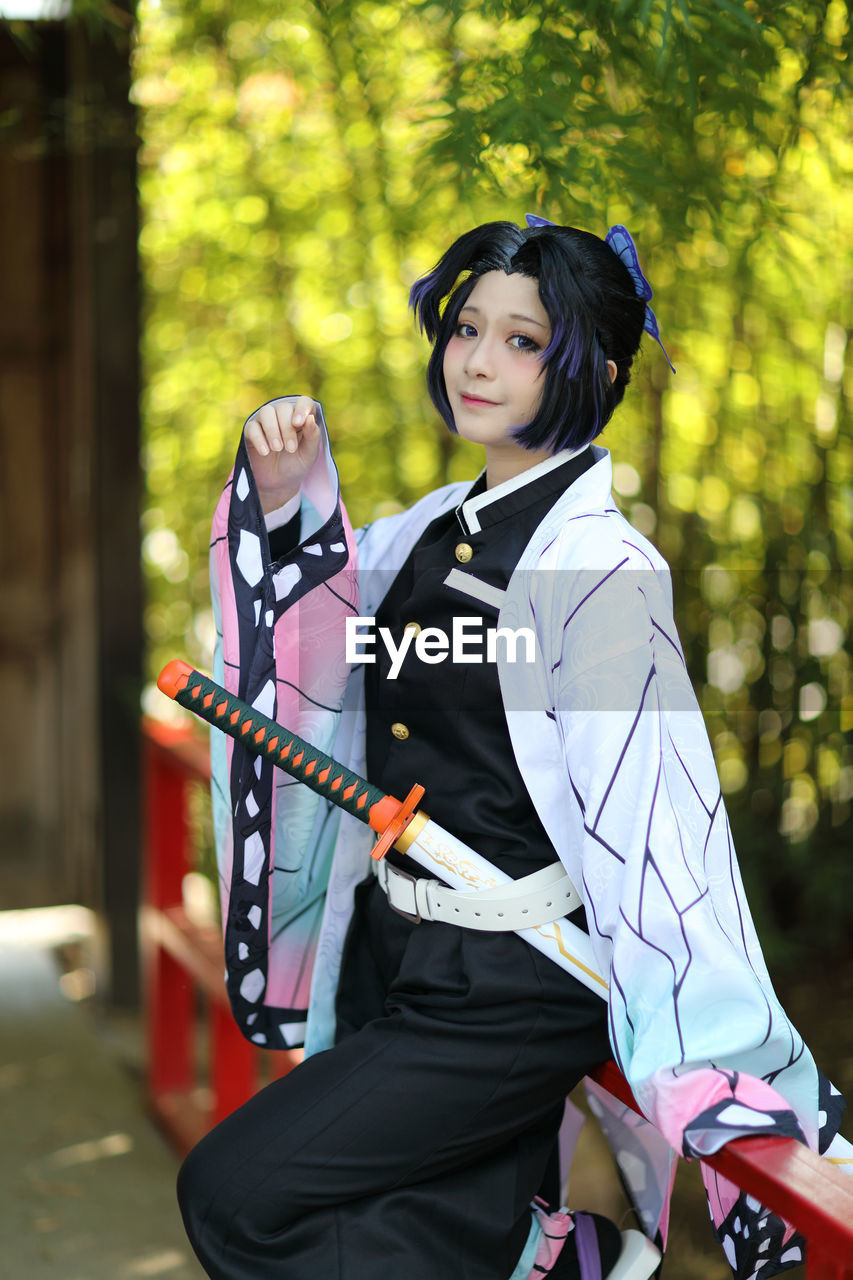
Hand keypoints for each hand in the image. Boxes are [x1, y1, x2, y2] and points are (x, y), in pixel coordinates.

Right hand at [244, 396, 322, 512]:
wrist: (278, 484)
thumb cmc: (296, 465)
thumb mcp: (309, 454)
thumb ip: (312, 436)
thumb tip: (310, 418)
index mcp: (300, 418)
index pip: (303, 402)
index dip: (302, 408)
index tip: (299, 423)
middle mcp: (283, 416)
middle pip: (283, 408)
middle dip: (287, 428)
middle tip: (290, 449)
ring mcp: (266, 422)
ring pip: (266, 412)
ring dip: (273, 430)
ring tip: (277, 449)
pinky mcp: (251, 432)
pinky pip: (252, 427)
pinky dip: (259, 438)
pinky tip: (265, 452)